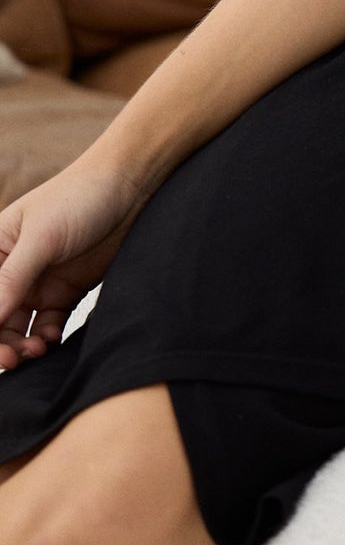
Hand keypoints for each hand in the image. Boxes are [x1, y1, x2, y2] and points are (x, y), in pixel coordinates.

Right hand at [0, 164, 150, 368]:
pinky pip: (48, 324)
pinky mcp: (68, 291)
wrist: (131, 186)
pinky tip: (53, 338)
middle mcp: (13, 269)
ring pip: (20, 327)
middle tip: (15, 359)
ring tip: (38, 349)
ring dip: (22, 344)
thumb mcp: (41, 237)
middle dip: (1, 343)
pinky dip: (46, 336)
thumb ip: (11, 279)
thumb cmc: (79, 197)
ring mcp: (40, 282)